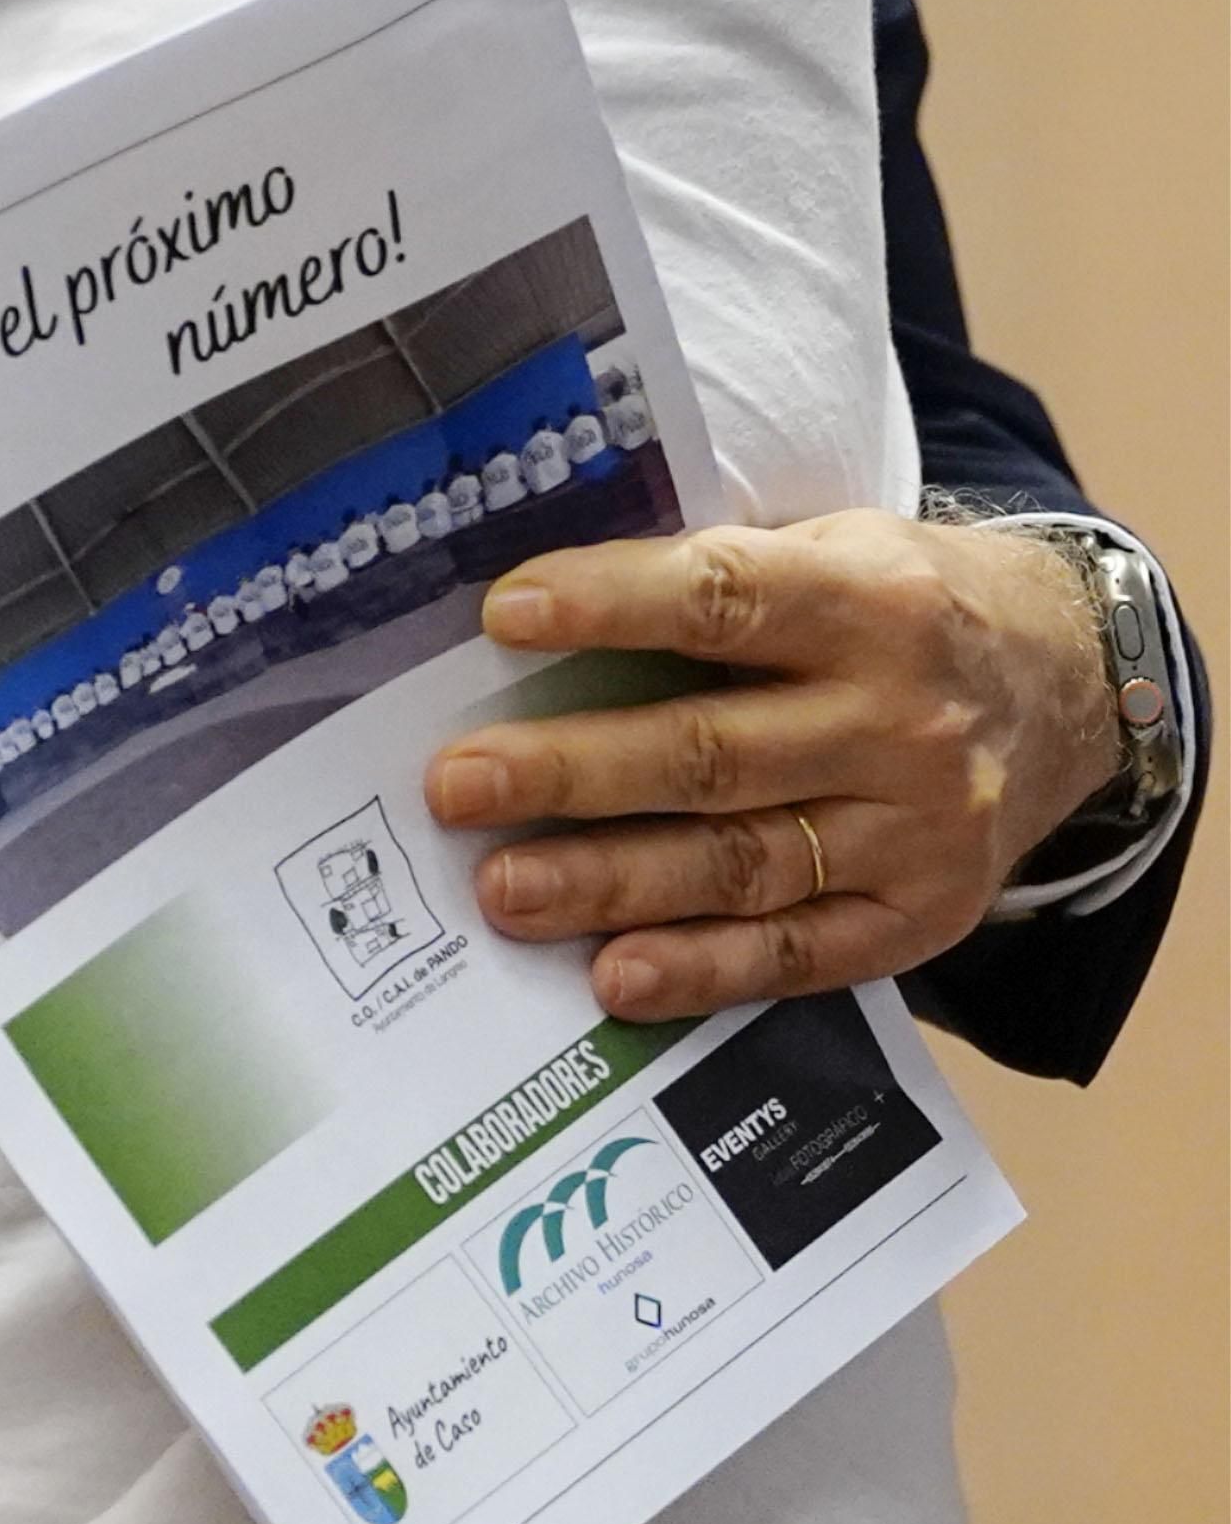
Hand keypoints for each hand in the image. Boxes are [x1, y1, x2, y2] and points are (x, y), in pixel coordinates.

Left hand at [421, 515, 1124, 1017]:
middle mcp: (898, 722)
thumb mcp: (834, 545)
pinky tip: (614, 977)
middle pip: (712, 754)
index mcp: (869, 600)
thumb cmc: (901, 603)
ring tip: (502, 889)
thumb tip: (541, 610)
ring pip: (741, 865)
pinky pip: (797, 956)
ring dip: (609, 884)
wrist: (1066, 686)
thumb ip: (721, 577)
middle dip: (570, 773)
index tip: (504, 618)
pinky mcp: (922, 917)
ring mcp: (915, 831)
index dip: (611, 606)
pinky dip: (701, 972)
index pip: (723, 599)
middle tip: (457, 786)